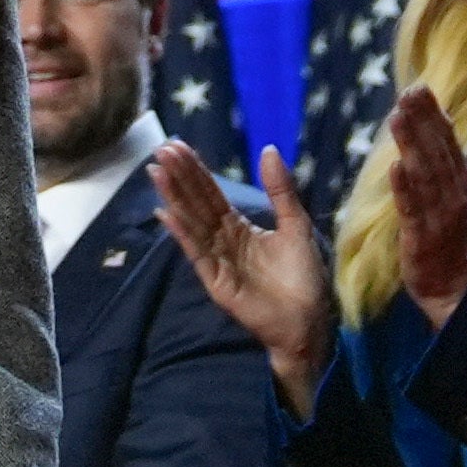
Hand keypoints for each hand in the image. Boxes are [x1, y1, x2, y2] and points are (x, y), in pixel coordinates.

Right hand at [150, 139, 332, 403]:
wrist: (309, 321)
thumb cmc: (304, 277)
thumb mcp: (296, 224)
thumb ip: (281, 190)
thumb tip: (269, 150)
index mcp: (240, 228)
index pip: (212, 194)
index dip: (196, 171)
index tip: (178, 146)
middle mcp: (223, 241)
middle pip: (197, 203)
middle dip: (180, 177)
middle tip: (162, 149)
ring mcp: (217, 261)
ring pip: (192, 223)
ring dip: (174, 198)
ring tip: (157, 172)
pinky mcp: (216, 281)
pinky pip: (198, 253)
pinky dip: (183, 233)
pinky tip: (168, 214)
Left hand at [380, 90, 466, 320]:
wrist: (453, 285)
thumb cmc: (445, 235)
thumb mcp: (448, 193)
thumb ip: (438, 163)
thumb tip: (425, 126)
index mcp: (459, 179)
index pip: (447, 140)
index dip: (434, 113)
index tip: (420, 86)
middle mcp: (453, 192)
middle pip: (437, 150)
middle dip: (423, 119)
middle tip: (409, 90)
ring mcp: (440, 213)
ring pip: (425, 174)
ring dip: (412, 144)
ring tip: (398, 117)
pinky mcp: (423, 236)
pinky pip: (413, 209)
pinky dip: (405, 188)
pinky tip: (395, 167)